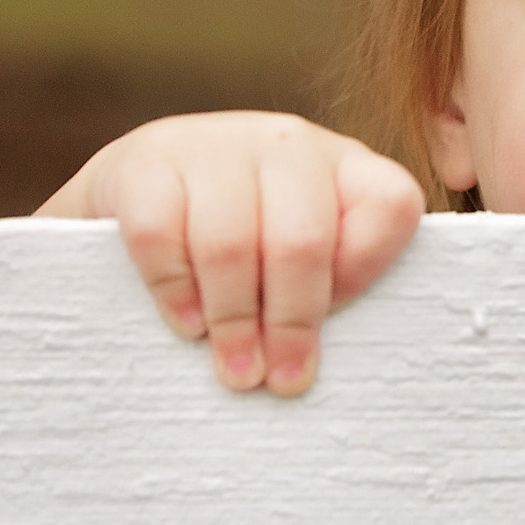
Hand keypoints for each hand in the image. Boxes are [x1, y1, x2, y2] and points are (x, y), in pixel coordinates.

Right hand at [36, 111, 424, 394]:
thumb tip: (310, 367)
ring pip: (231, 243)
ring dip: (234, 320)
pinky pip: (161, 235)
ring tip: (236, 371)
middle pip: (303, 238)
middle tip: (282, 381)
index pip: (391, 204)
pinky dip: (174, 291)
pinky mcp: (145, 163)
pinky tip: (186, 324)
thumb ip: (326, 286)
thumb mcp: (296, 252)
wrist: (133, 191)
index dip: (367, 271)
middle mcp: (286, 143)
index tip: (336, 324)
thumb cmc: (240, 245)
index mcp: (343, 164)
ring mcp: (213, 144)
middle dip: (293, 322)